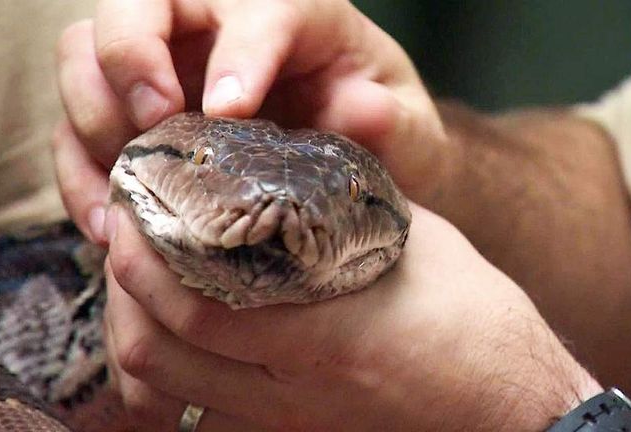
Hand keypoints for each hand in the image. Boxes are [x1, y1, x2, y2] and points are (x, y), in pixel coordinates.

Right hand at [53, 0, 452, 245]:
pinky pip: (75, 127)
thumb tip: (360, 110)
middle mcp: (214, 22)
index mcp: (291, 9)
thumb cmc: (379, 135)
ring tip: (129, 184)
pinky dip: (80, 174)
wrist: (352, 164)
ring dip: (92, 115)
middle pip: (137, 1)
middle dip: (132, 56)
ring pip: (84, 53)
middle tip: (156, 122)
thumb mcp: (406, 131)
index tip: (231, 111)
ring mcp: (164, 67)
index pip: (254, 3)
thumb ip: (392, 121)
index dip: (238, 50)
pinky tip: (112, 225)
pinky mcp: (133, 115)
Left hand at [103, 201, 601, 430]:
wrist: (508, 406)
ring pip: (162, 393)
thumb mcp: (413, 242)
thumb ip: (340, 206)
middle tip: (125, 237)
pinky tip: (173, 338)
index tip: (131, 210)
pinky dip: (164, 379)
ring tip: (139, 283)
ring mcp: (284, 424)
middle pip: (156, 353)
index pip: (193, 306)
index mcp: (324, 335)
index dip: (142, 258)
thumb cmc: (473, 318)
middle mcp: (291, 392)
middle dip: (121, 290)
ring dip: (134, 331)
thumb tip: (282, 167)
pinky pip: (194, 420)